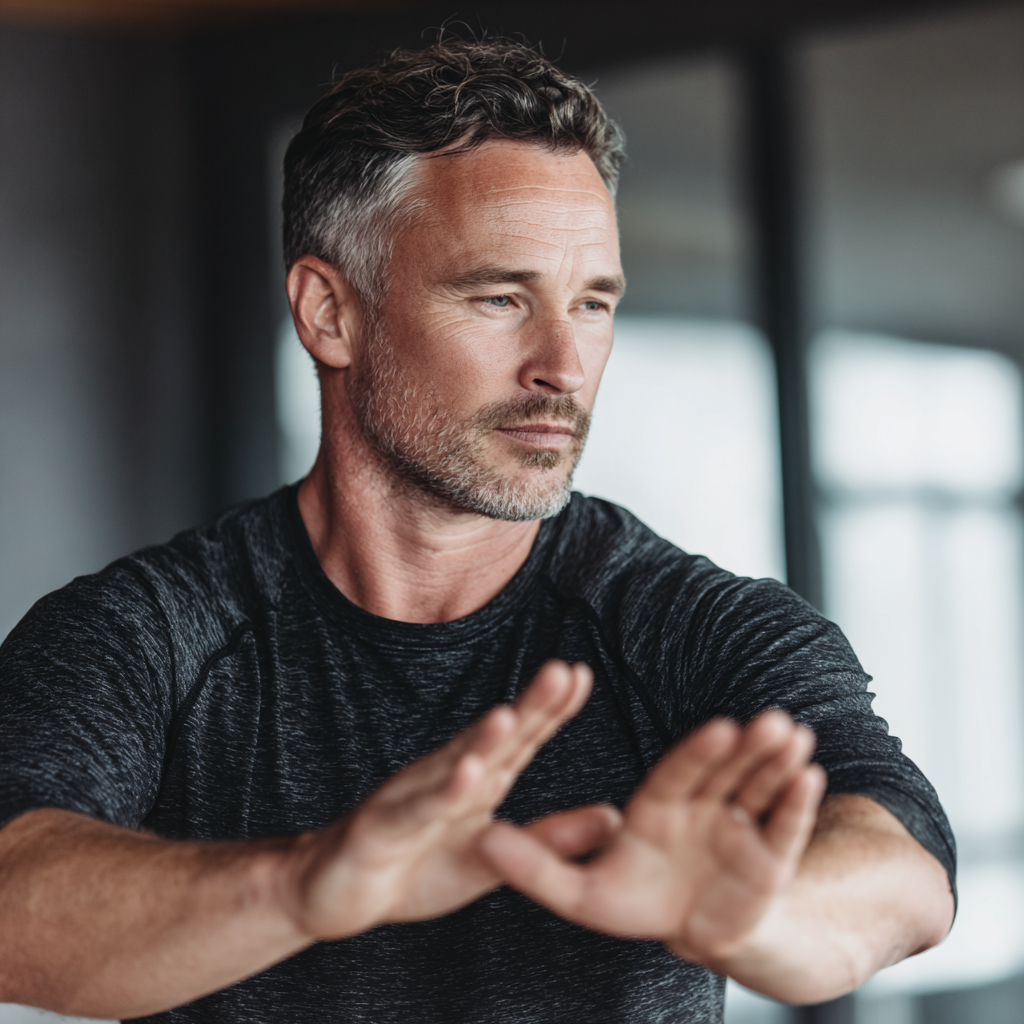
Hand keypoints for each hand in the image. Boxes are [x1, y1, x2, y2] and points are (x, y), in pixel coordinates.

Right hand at [282, 660, 611, 939]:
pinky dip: (441, 794)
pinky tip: (465, 776)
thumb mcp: (495, 858)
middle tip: (562, 671)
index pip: (521, 739)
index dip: (552, 709)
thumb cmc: (417, 867)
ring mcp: (413, 798)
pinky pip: (417, 811)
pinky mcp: (382, 828)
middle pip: (493, 740)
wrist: (336, 892)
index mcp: (478, 782)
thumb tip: (618, 819)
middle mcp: (447, 778)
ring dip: (481, 741)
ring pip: (452, 766)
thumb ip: (551, 838)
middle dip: (528, 706)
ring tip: (510, 715)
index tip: (583, 675)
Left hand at [478, 710, 826, 968]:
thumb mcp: (581, 893)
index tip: (718, 728)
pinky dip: (797, 806)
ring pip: (759, 788)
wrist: (689, 929)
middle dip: (748, 749)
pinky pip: (785, 828)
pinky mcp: (768, 857)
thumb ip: (536, 866)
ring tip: (797, 735)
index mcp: (659, 804)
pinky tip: (812, 777)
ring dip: (778, 764)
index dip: (699, 751)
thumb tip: (481, 836)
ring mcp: (738, 827)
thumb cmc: (634, 902)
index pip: (678, 772)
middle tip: (771, 721)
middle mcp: (701, 804)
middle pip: (726, 771)